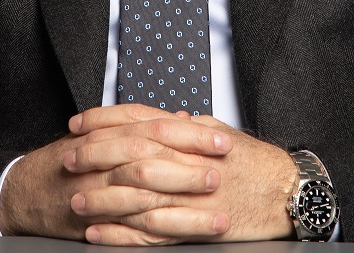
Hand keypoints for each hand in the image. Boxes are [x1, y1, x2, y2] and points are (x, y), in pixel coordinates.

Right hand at [0, 105, 232, 240]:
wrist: (25, 190)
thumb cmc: (69, 159)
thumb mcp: (106, 133)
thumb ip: (145, 125)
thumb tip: (184, 116)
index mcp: (113, 133)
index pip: (159, 127)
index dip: (193, 134)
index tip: (224, 140)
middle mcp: (106, 158)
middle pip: (154, 157)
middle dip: (192, 166)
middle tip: (224, 170)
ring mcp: (100, 191)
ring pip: (146, 196)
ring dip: (185, 208)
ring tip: (218, 214)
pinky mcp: (97, 223)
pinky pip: (131, 230)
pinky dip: (159, 234)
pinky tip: (185, 240)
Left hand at [71, 106, 298, 243]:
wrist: (286, 191)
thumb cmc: (253, 162)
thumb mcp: (219, 132)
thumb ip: (189, 127)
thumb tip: (168, 118)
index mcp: (190, 133)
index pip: (138, 119)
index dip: (103, 120)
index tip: (78, 124)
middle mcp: (187, 160)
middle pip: (131, 153)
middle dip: (94, 156)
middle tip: (67, 159)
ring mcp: (190, 195)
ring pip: (137, 195)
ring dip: (101, 199)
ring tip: (75, 201)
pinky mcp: (196, 227)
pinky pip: (152, 233)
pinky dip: (122, 235)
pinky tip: (99, 235)